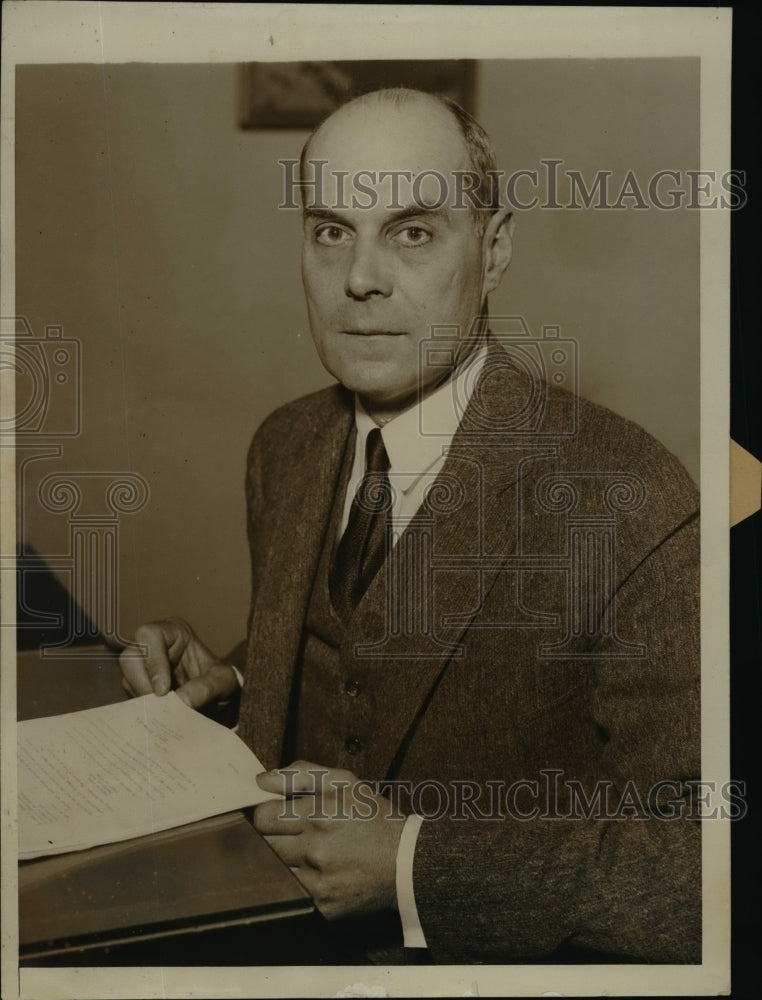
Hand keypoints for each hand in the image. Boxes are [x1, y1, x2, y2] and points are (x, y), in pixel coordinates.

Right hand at [119, 616, 238, 708]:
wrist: (222, 700)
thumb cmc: (223, 681)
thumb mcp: (224, 682)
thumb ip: (206, 688)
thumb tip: (180, 701)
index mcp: (174, 632)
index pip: (150, 635)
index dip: (153, 662)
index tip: (164, 690)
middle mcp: (154, 646)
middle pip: (129, 658)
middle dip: (142, 684)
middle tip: (159, 707)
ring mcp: (144, 667)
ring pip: (127, 679)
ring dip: (143, 699)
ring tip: (164, 714)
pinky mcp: (140, 687)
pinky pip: (131, 697)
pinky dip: (144, 709)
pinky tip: (159, 718)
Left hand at [253, 761, 405, 919]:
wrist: (408, 862)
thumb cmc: (375, 818)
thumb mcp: (346, 782)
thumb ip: (300, 775)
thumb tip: (261, 780)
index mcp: (318, 814)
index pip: (262, 817)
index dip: (267, 814)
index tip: (277, 815)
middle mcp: (315, 849)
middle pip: (263, 844)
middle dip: (273, 836)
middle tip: (292, 833)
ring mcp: (317, 881)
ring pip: (274, 869)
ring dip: (284, 860)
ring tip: (307, 852)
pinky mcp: (322, 905)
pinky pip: (291, 892)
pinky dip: (298, 882)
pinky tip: (317, 872)